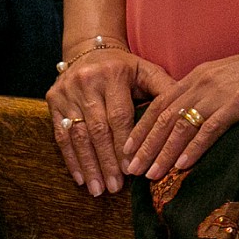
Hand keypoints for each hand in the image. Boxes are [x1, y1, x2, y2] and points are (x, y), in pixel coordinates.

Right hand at [46, 46, 172, 195]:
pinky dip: (71, 159)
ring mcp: (67, 92)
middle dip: (106, 162)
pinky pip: (60, 136)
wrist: (89, 48)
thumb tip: (185, 114)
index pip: (119, 117)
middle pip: (98, 130)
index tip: (131, 171)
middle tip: (113, 188)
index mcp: (114, 75)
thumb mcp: (147, 72)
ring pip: (77, 136)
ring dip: (88, 166)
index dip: (123, 145)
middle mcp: (87, 83)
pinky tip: (80, 178)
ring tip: (97, 189)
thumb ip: (165, 91)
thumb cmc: (124, 67)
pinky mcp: (53, 100)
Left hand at [123, 37, 238, 181]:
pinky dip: (194, 148)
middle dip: (145, 146)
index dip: (140, 129)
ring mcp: (220, 92)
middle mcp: (202, 82)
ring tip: (151, 175)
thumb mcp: (225, 78)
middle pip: (164, 118)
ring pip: (182, 125)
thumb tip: (184, 122)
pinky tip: (182, 166)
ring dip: (164, 152)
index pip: (158, 105)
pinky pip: (211, 128)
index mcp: (196, 76)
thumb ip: (204, 95)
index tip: (126, 150)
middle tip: (131, 170)